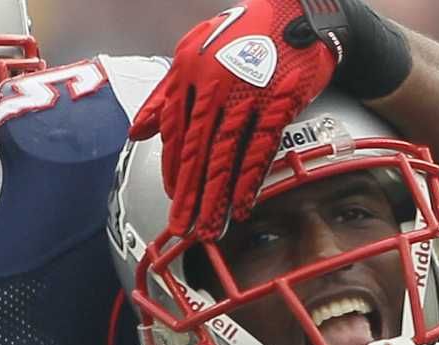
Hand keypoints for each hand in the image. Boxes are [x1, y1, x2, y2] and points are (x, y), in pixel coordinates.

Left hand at [131, 0, 412, 238]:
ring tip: (210, 229)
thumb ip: (167, 92)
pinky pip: (260, 148)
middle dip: (189, 194)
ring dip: (216, 197)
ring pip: (225, 155)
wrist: (301, 12)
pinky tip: (242, 207)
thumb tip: (137, 132)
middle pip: (197, 149)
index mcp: (190, 70)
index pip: (176, 129)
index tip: (174, 195)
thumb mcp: (197, 50)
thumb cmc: (247, 33)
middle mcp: (214, 82)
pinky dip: (249, 181)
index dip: (173, 167)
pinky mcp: (279, 100)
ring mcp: (247, 92)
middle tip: (182, 227)